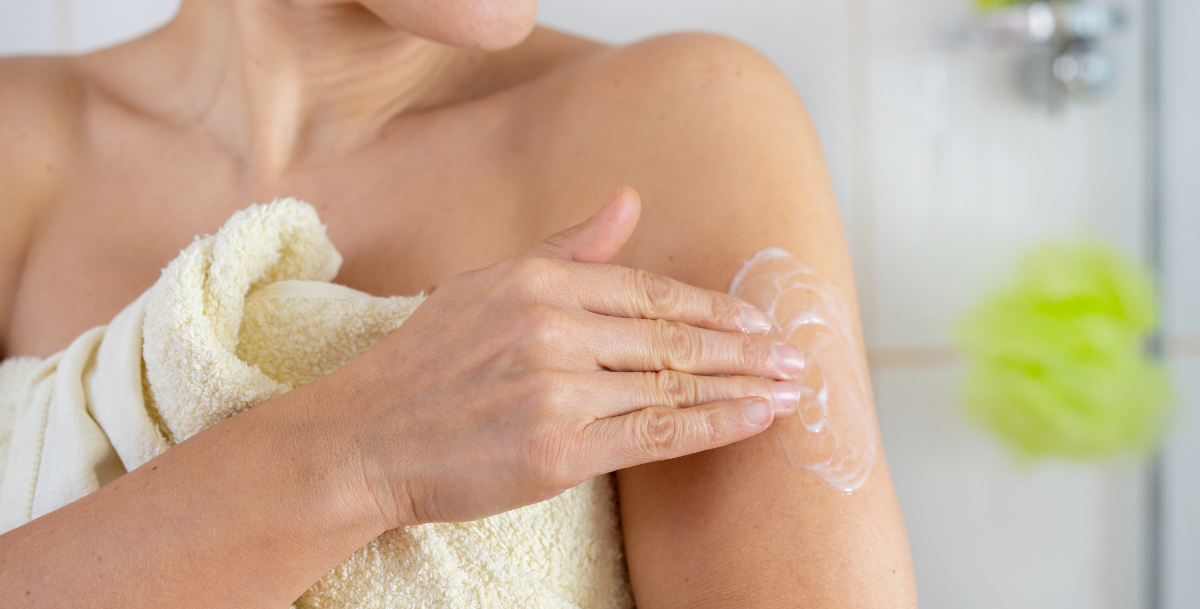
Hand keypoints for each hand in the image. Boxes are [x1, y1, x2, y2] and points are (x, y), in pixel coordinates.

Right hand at [319, 187, 802, 527]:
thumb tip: (626, 201)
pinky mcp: (559, 450)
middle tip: (792, 355)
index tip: (755, 319)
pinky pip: (656, 434)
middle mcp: (553, 328)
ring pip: (675, 384)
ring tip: (788, 388)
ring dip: (743, 386)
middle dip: (744, 348)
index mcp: (539, 280)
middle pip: (673, 336)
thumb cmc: (426, 363)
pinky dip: (715, 426)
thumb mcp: (489, 283)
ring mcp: (558, 390)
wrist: (365, 436)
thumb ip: (568, 247)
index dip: (712, 307)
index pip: (649, 290)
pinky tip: (753, 419)